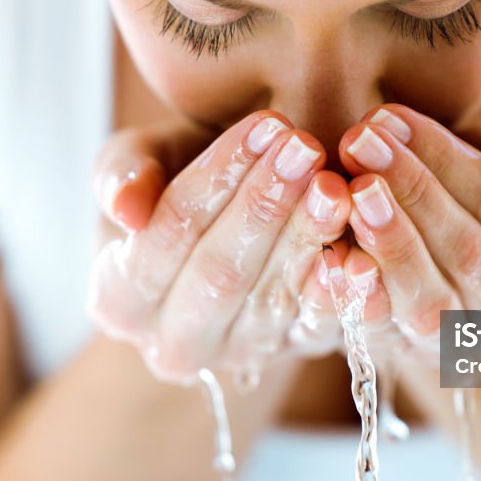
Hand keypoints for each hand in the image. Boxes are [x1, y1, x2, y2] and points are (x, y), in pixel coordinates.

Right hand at [87, 112, 351, 382]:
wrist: (229, 224)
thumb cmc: (177, 181)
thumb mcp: (139, 162)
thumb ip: (121, 173)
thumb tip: (126, 210)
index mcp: (119, 300)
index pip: (169, 233)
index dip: (216, 178)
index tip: (262, 125)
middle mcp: (174, 344)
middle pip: (220, 273)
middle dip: (264, 205)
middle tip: (305, 148)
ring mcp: (238, 355)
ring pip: (273, 298)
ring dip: (308, 237)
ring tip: (336, 183)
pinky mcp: (294, 352)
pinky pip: (321, 327)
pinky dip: (342, 291)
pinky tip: (360, 251)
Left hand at [335, 104, 480, 359]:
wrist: (447, 282)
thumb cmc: (473, 206)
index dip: (446, 161)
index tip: (390, 117)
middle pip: (468, 252)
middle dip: (410, 190)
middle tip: (358, 141)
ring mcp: (469, 352)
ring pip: (431, 301)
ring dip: (388, 242)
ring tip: (350, 191)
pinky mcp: (411, 363)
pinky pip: (387, 335)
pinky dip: (359, 296)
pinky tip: (332, 258)